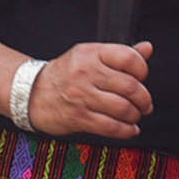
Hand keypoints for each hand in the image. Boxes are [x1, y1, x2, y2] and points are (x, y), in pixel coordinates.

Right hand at [25, 40, 151, 138]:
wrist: (32, 93)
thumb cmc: (66, 74)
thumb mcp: (90, 56)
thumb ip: (120, 54)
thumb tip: (147, 48)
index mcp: (91, 53)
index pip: (128, 57)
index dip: (142, 70)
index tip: (142, 78)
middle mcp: (86, 72)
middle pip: (130, 86)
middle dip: (144, 99)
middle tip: (145, 104)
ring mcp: (81, 96)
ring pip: (123, 108)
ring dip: (135, 115)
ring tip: (135, 115)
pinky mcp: (78, 117)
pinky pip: (110, 126)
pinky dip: (126, 130)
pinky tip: (129, 129)